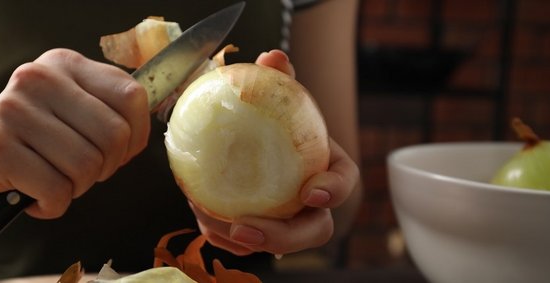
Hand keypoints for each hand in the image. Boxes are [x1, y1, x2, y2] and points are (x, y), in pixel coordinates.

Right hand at [0, 49, 149, 218]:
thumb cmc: (38, 147)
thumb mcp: (77, 117)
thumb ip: (113, 114)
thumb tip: (141, 134)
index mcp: (64, 63)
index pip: (131, 97)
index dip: (136, 136)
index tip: (115, 152)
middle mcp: (36, 77)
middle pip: (114, 135)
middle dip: (105, 167)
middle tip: (79, 172)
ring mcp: (10, 109)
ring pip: (87, 165)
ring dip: (77, 188)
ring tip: (53, 180)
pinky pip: (55, 190)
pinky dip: (53, 205)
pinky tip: (34, 196)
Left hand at [190, 50, 359, 255]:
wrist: (245, 139)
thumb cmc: (269, 118)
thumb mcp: (274, 96)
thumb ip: (277, 78)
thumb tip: (272, 56)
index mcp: (324, 166)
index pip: (344, 181)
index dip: (334, 191)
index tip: (309, 192)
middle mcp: (310, 201)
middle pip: (315, 230)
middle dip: (285, 237)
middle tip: (248, 225)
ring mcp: (288, 220)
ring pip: (279, 245)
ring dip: (248, 241)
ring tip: (217, 224)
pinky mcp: (261, 231)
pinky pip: (246, 243)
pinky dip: (225, 235)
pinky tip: (205, 219)